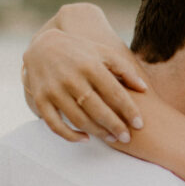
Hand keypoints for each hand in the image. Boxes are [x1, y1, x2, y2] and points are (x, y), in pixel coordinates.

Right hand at [23, 29, 146, 141]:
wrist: (43, 46)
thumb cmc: (81, 52)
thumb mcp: (104, 53)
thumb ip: (125, 70)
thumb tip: (144, 89)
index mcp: (90, 65)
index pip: (114, 92)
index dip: (128, 110)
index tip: (139, 124)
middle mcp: (71, 78)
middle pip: (97, 109)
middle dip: (114, 126)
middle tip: (127, 138)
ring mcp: (54, 90)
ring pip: (78, 119)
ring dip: (97, 132)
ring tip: (112, 138)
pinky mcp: (40, 100)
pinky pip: (55, 124)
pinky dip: (70, 135)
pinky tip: (85, 139)